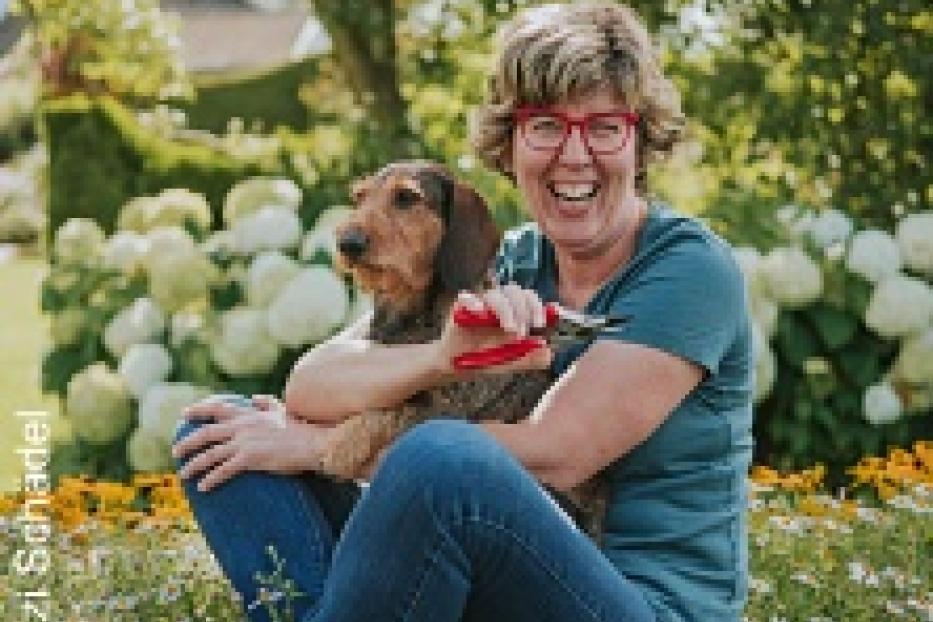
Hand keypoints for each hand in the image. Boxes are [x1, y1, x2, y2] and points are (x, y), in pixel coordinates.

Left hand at [172, 394, 334, 491]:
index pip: (217, 408)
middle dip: (187, 443)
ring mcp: (244, 442)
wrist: (314, 443)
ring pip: (210, 454)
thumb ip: (267, 403)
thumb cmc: (301, 429)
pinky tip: (203, 487)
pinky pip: (223, 470)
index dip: (198, 410)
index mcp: (248, 413)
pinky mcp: (249, 459)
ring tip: (184, 474)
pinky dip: (211, 479)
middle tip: (176, 451)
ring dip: (194, 465)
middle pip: (205, 433)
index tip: (184, 414)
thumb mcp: (282, 410)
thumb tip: (256, 398)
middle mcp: (242, 426)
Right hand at [435, 284, 552, 375]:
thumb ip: (532, 359)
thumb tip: (549, 352)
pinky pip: (466, 298)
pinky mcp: (459, 308)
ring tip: (511, 331)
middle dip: (524, 310)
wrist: (457, 367)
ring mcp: (479, 304)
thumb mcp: (512, 363)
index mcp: (513, 311)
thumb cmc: (486, 360)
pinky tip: (480, 313)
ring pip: (495, 295)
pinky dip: (474, 303)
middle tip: (523, 333)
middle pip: (515, 292)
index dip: (537, 307)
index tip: (541, 324)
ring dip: (507, 311)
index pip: (528, 298)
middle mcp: (498, 304)